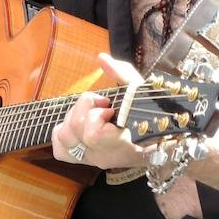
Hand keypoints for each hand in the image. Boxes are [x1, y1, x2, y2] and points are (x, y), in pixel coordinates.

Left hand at [50, 53, 146, 169]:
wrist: (159, 145)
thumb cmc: (152, 117)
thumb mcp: (141, 92)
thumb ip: (122, 74)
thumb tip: (102, 58)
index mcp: (120, 144)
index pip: (93, 135)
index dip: (96, 116)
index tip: (111, 108)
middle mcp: (102, 156)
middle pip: (72, 131)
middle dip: (84, 111)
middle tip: (103, 107)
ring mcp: (91, 160)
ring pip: (62, 138)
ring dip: (73, 118)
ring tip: (92, 114)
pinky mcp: (83, 158)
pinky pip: (60, 149)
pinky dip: (63, 134)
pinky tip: (80, 124)